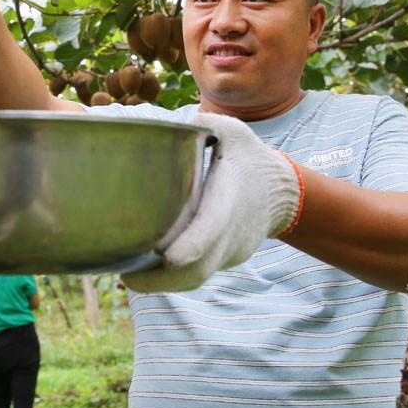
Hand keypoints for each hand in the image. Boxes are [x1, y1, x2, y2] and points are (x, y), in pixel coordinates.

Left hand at [123, 113, 302, 292]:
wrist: (282, 191)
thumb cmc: (249, 157)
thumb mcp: (233, 132)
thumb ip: (206, 124)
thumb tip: (173, 123)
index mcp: (230, 197)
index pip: (214, 226)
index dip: (193, 244)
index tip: (168, 258)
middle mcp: (231, 232)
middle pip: (199, 269)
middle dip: (163, 281)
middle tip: (125, 278)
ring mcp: (230, 250)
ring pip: (197, 278)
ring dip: (162, 284)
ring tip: (129, 277)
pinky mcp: (226, 259)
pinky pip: (200, 272)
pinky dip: (174, 278)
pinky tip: (147, 270)